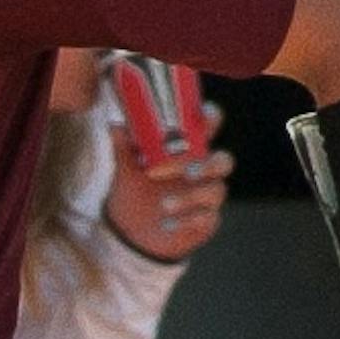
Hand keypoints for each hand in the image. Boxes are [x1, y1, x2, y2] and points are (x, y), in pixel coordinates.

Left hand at [103, 102, 231, 262]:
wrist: (131, 225)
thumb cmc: (137, 184)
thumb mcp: (127, 165)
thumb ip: (124, 147)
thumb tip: (115, 126)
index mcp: (187, 148)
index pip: (209, 128)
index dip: (211, 117)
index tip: (203, 113)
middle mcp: (202, 169)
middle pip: (224, 162)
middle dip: (209, 165)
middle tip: (187, 172)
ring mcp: (205, 195)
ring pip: (215, 192)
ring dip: (191, 197)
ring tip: (164, 204)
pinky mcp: (204, 220)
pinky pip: (205, 219)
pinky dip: (186, 221)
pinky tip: (167, 224)